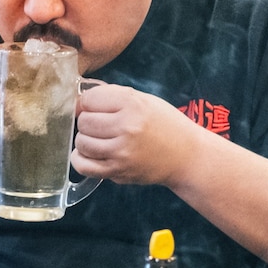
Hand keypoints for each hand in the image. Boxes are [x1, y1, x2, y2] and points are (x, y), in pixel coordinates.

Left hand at [71, 82, 200, 187]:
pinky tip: (91, 154)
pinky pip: (83, 165)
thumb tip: (80, 99)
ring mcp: (121, 152)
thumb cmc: (166, 125)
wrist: (187, 156)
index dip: (88, 102)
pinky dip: (81, 159)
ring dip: (86, 140)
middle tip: (101, 124)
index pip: (89, 99)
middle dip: (88, 121)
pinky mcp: (118, 172)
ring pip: (81, 142)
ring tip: (99, 139)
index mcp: (132, 104)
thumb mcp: (144, 100)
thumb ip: (113, 96)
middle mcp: (126, 127)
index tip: (95, 107)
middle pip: (83, 121)